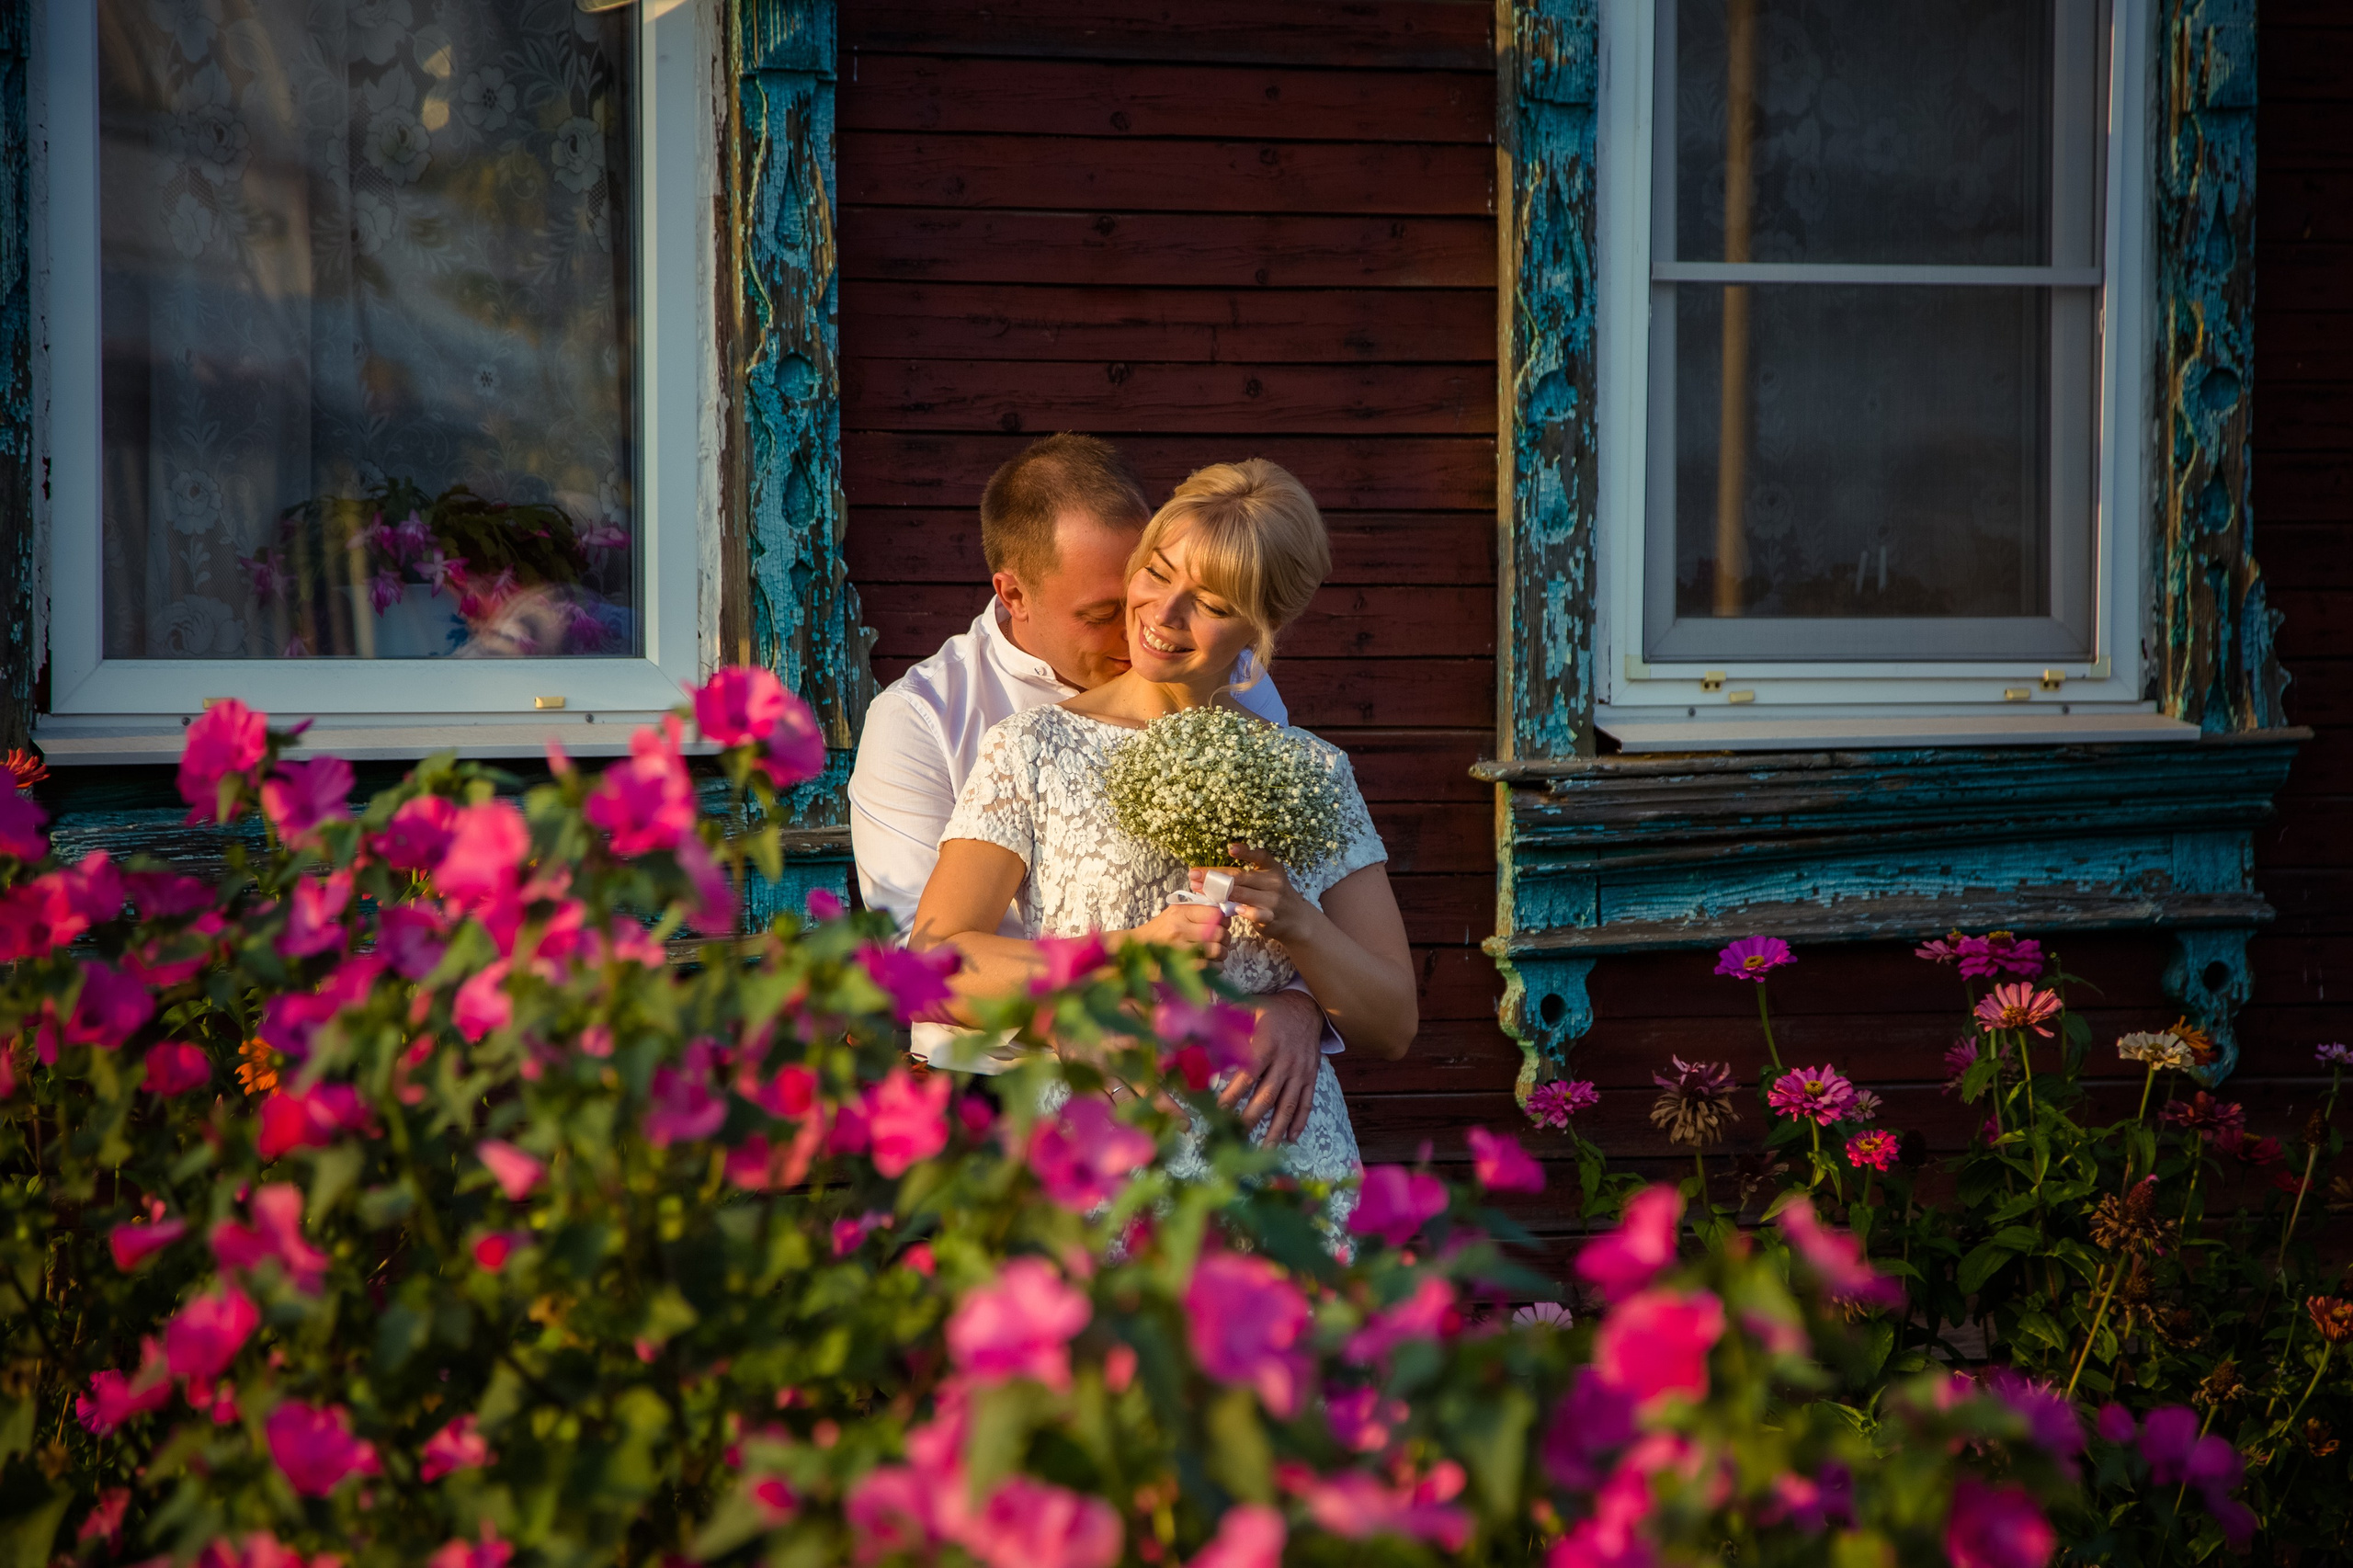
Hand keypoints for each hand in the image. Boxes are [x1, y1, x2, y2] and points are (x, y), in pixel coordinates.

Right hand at [1122, 901, 1227, 960]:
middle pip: (1219, 933)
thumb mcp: (1174, 914)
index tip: (1223, 925)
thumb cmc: (1158, 931)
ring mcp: (1179, 948)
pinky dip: (1215, 968)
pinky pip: (1209, 967)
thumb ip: (1196, 911)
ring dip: (1222, 954)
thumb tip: (1223, 912)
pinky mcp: (1179, 967)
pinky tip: (1211, 965)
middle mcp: (1180, 928)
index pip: (1215, 913)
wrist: (1136, 949)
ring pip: (1217, 951)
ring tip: (1217, 954)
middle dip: (1226, 939)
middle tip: (1222, 942)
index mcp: (1180, 912)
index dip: (1224, 920)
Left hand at [1196, 844, 1320, 944]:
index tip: (1230, 849)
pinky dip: (1241, 911)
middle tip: (1194, 875)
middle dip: (1214, 876)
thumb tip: (1211, 875)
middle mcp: (1273, 881)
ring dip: (1217, 893)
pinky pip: (1253, 913)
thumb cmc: (1273, 896)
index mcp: (1272, 868)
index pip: (1259, 856)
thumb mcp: (1267, 880)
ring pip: (1241, 894)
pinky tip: (1232, 909)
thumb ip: (1246, 877)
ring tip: (1200, 891)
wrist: (1297, 919)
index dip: (1246, 852)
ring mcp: (1272, 899)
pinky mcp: (1270, 916)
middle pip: (1239, 876)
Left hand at [1218, 987, 1323, 1143]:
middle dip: (1250, 1119)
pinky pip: (1307, 1102)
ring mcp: (1301, 1071)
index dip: (1233, 1095)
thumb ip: (1226, 1026)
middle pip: (1267, 1096)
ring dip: (1276, 1129)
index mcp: (1266, 1043)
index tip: (1218, 1111)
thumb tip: (1197, 1038)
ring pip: (1288, 1105)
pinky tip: (1290, 1139)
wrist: (1307, 1005)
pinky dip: (1300, 1122)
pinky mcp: (1312, 1076)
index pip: (1248, 1075)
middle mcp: (1285, 1060)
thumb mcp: (1247, 1010)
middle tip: (1235, 1136)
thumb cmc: (1270, 1009)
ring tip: (1265, 1150)